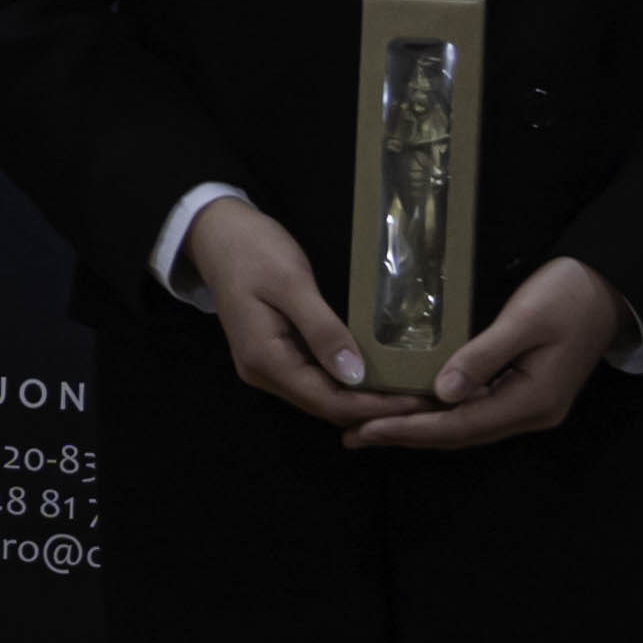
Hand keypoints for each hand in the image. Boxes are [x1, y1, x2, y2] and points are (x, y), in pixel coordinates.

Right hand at [186, 197, 420, 430]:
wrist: (216, 233)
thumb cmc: (254, 251)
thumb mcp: (292, 284)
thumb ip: (322, 329)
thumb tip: (354, 374)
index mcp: (265, 359)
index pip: (327, 401)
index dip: (374, 408)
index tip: (419, 402)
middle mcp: (263, 373)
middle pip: (325, 406)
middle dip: (375, 409)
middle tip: (426, 400)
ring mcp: (266, 365)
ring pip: (321, 397)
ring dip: (363, 399)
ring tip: (409, 391)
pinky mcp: (274, 354)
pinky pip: (316, 379)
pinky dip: (348, 383)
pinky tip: (377, 374)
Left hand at [346, 255, 628, 452]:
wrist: (608, 287)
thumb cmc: (568, 296)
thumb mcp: (524, 320)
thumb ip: (483, 356)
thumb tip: (442, 392)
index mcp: (532, 401)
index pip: (459, 426)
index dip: (410, 429)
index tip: (367, 428)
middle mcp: (531, 413)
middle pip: (459, 434)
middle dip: (406, 436)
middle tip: (354, 436)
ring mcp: (530, 405)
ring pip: (465, 426)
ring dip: (420, 428)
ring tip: (373, 428)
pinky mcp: (525, 391)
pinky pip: (475, 410)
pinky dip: (441, 412)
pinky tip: (414, 407)